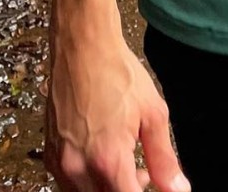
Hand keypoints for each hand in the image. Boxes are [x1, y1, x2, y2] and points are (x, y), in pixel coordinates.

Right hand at [45, 32, 188, 191]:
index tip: (151, 182)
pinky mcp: (49, 156)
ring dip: (108, 188)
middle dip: (127, 190)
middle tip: (144, 171)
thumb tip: (178, 188)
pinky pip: (69, 184)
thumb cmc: (118, 75)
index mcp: (108, 159)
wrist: (83, 50)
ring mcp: (60, 164)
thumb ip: (164, 158)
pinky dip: (90, 180)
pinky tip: (104, 154)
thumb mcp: (153, 113)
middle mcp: (78, 168)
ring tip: (126, 160)